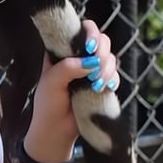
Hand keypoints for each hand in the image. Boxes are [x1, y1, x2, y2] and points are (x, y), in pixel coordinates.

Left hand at [24, 19, 119, 162]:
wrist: (56, 131)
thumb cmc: (48, 105)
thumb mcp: (51, 83)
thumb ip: (67, 68)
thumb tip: (91, 61)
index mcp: (62, 52)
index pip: (80, 30)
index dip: (89, 32)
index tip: (88, 47)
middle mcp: (79, 58)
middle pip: (101, 40)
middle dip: (102, 51)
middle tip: (95, 67)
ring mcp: (92, 71)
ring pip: (110, 57)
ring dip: (107, 68)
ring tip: (96, 84)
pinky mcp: (102, 84)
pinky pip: (115, 75)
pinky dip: (112, 80)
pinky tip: (104, 89)